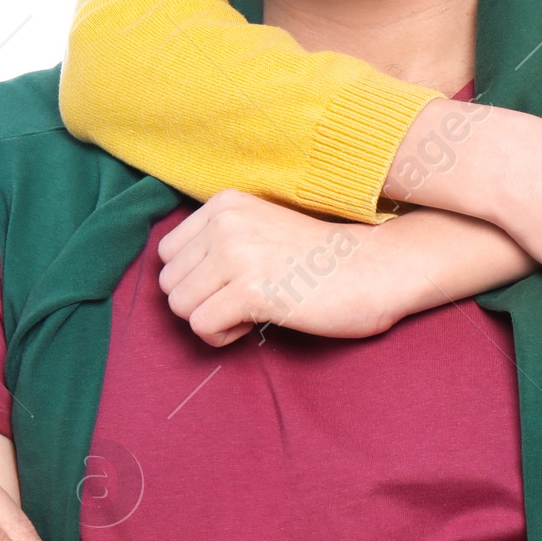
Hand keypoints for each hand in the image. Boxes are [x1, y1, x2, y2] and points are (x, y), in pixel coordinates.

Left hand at [159, 191, 407, 346]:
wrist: (374, 269)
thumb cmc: (320, 259)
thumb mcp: (260, 228)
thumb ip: (218, 240)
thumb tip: (171, 279)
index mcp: (225, 203)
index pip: (167, 253)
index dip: (194, 278)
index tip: (232, 282)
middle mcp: (225, 223)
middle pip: (169, 283)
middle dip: (200, 302)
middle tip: (243, 301)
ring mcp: (236, 255)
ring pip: (179, 306)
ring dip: (210, 320)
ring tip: (249, 313)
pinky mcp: (250, 290)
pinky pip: (201, 326)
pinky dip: (223, 337)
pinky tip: (255, 325)